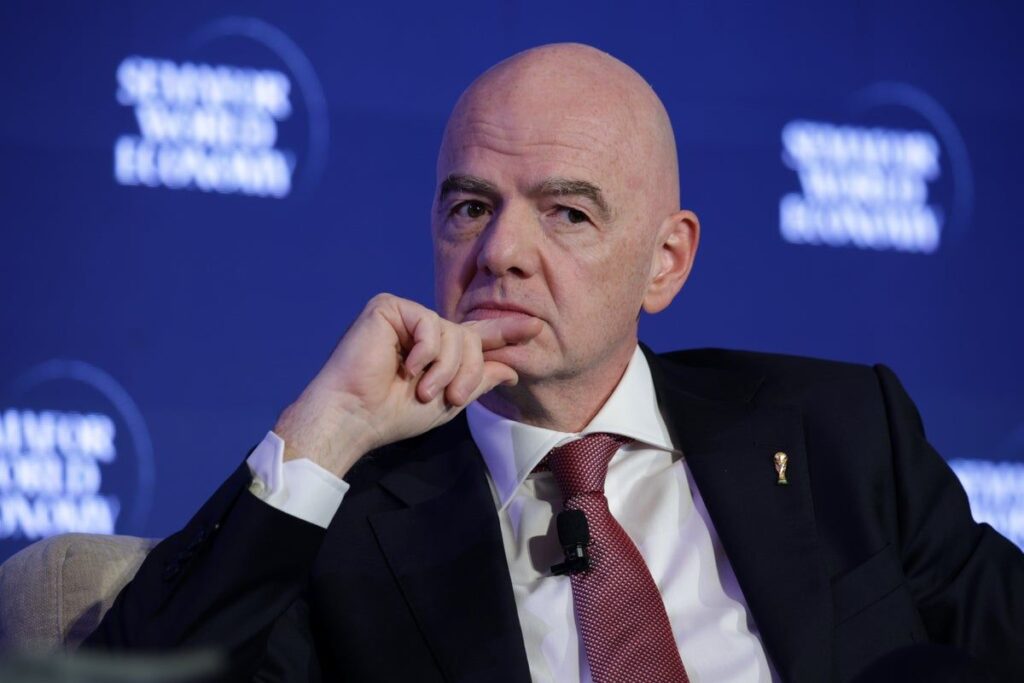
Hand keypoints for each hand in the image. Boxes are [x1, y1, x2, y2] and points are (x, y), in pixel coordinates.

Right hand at [273, 293, 542, 477]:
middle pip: (469, 338)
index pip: (476, 336)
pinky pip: (429, 324)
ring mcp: (405, 316)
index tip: (535, 327)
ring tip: (422, 388)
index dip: (506, 332)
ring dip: (444, 368)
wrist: (356, 416)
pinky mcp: (388, 307)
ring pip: (452, 332)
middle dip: (465, 371)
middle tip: (448, 396)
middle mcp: (422, 330)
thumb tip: (511, 369)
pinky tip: (405, 367)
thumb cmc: (393, 414)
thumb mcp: (448, 401)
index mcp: (436, 350)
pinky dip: (424, 352)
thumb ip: (478, 381)